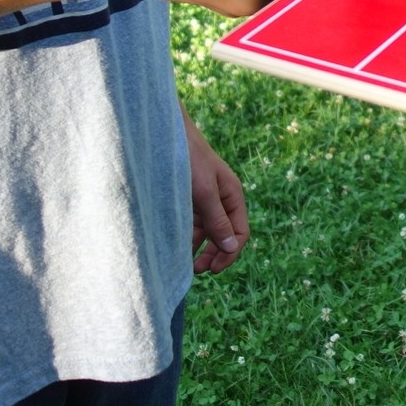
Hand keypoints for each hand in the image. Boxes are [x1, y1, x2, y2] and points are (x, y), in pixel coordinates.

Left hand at [181, 103, 249, 273]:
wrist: (165, 134)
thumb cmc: (187, 160)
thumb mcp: (204, 192)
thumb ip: (217, 220)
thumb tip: (231, 248)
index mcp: (232, 195)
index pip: (240, 232)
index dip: (230, 253)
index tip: (214, 269)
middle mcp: (221, 198)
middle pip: (225, 234)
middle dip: (215, 254)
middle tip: (199, 271)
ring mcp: (204, 199)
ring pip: (207, 231)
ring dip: (201, 249)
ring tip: (187, 264)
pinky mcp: (188, 198)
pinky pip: (193, 223)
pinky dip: (188, 237)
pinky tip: (178, 247)